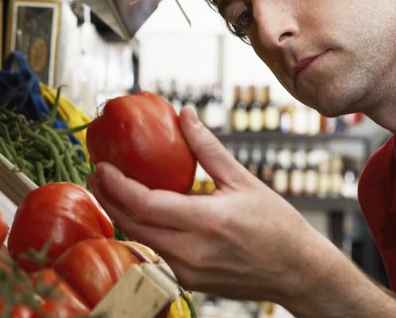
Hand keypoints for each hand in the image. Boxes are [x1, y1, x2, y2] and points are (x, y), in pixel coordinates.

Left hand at [87, 107, 341, 303]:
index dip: (117, 185)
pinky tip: (137, 214)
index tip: (102, 167)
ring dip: (122, 215)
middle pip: (133, 224)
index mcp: (206, 221)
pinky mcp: (189, 281)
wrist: (298, 272)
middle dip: (109, 199)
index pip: (145, 204)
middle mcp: (192, 251)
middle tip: (97, 175)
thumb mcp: (242, 180)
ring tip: (110, 191)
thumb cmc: (277, 226)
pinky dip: (142, 232)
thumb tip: (185, 114)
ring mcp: (189, 271)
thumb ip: (207, 147)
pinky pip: (156, 253)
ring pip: (141, 241)